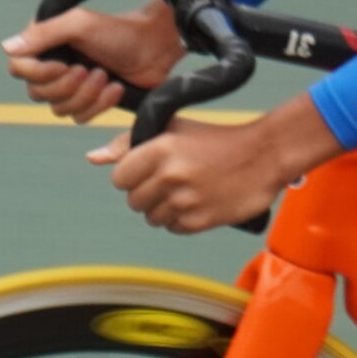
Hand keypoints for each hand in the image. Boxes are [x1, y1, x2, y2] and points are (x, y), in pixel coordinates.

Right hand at [4, 0, 185, 122]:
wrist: (155, 48)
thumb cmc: (118, 31)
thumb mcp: (80, 24)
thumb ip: (44, 34)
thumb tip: (7, 48)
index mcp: (44, 42)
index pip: (19, 68)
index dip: (39, 73)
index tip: (64, 64)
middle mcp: (52, 64)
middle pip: (37, 94)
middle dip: (68, 86)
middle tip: (92, 69)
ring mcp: (70, 84)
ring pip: (59, 110)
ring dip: (86, 96)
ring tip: (106, 76)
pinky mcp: (88, 101)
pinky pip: (79, 118)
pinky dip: (99, 106)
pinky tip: (116, 89)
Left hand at [93, 117, 285, 232]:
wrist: (264, 155)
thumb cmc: (215, 139)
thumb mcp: (172, 128)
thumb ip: (127, 143)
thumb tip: (92, 158)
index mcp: (158, 149)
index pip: (119, 178)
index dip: (131, 176)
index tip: (148, 171)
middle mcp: (169, 176)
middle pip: (133, 201)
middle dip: (147, 194)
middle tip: (171, 182)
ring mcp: (185, 201)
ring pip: (152, 218)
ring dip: (164, 209)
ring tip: (186, 192)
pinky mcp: (200, 221)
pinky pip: (173, 229)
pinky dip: (181, 220)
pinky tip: (197, 203)